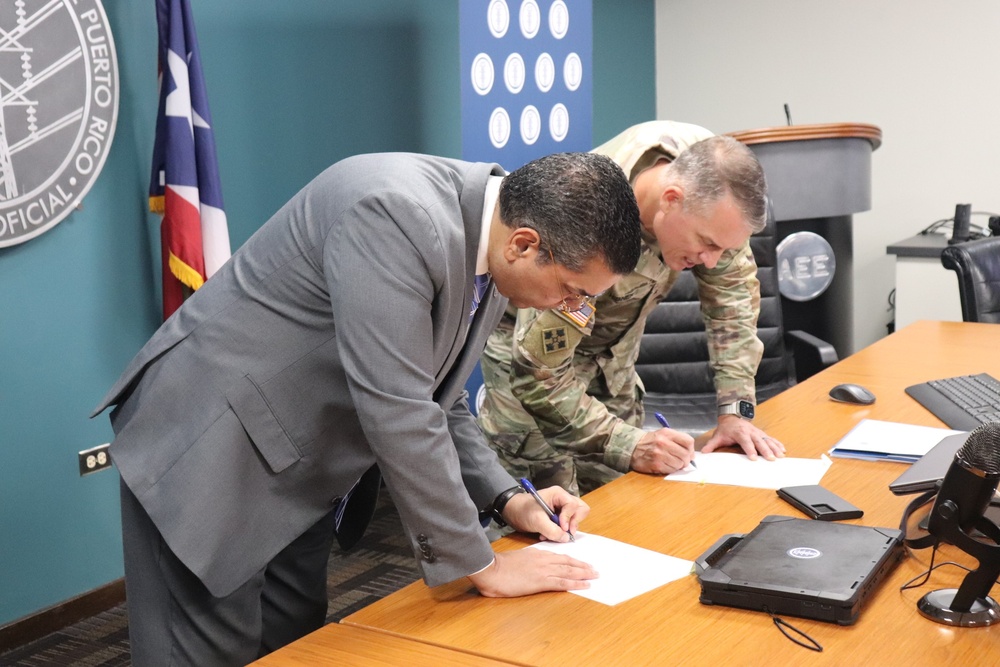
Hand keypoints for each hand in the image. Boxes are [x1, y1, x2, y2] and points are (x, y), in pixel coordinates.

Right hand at [467, 549, 597, 596]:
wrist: (492, 569)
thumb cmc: (500, 566)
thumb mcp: (517, 558)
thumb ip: (528, 561)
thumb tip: (533, 566)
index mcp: (537, 554)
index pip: (559, 556)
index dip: (572, 560)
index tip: (581, 563)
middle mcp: (543, 560)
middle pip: (568, 562)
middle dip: (583, 566)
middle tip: (594, 569)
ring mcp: (543, 570)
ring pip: (569, 571)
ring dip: (584, 573)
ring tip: (594, 575)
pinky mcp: (541, 582)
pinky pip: (563, 583)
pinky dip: (576, 583)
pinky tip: (585, 585)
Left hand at [502, 486, 588, 540]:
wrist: (512, 513)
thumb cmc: (522, 510)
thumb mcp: (536, 520)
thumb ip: (552, 530)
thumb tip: (566, 538)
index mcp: (558, 494)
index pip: (573, 505)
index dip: (569, 517)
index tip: (562, 527)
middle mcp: (562, 499)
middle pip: (580, 509)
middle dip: (574, 522)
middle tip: (565, 531)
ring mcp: (561, 508)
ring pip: (574, 518)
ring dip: (565, 530)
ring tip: (552, 534)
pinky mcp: (558, 517)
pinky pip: (566, 525)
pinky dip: (559, 532)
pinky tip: (547, 535)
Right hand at [629, 429, 695, 473]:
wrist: (632, 448)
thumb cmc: (651, 442)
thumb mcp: (663, 434)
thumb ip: (677, 441)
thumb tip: (692, 455)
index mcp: (667, 433)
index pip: (688, 441)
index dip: (691, 450)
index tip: (689, 453)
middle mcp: (664, 442)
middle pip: (685, 454)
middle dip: (686, 460)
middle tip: (681, 461)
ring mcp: (660, 454)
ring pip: (679, 464)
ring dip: (678, 466)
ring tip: (671, 463)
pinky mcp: (656, 464)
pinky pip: (671, 470)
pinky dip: (671, 470)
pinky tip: (665, 465)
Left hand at [701, 415, 784, 460]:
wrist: (731, 417)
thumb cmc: (725, 429)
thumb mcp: (717, 436)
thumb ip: (711, 445)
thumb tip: (704, 453)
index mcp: (739, 432)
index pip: (745, 442)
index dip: (750, 449)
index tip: (754, 458)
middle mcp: (750, 431)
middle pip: (759, 441)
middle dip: (766, 450)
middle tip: (771, 459)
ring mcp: (757, 432)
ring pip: (767, 439)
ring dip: (774, 447)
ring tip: (781, 456)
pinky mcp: (761, 433)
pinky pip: (770, 438)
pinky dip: (777, 443)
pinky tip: (783, 449)